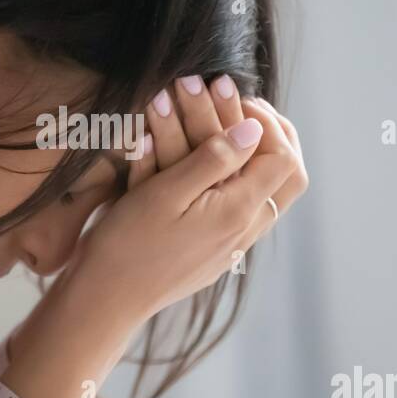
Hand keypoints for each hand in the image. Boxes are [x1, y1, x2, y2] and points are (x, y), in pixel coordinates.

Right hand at [74, 74, 307, 322]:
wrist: (107, 299)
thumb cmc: (127, 243)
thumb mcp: (164, 193)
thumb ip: (212, 160)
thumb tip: (253, 129)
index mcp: (237, 212)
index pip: (281, 157)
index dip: (264, 121)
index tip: (232, 98)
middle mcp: (245, 230)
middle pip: (289, 177)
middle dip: (276, 134)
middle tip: (247, 106)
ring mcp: (234, 244)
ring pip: (270, 192)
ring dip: (259, 155)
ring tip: (235, 125)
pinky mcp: (218, 252)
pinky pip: (248, 208)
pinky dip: (242, 176)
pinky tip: (217, 163)